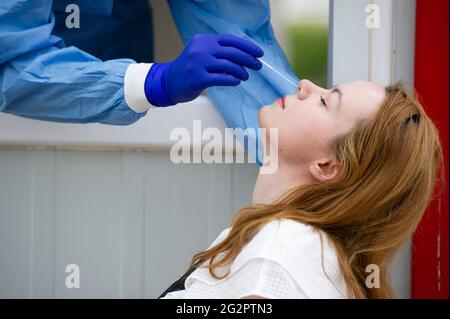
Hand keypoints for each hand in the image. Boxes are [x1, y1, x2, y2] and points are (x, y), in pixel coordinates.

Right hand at [144, 33, 263, 105]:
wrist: (168, 82)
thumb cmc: (189, 69)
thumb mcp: (201, 53)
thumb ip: (218, 51)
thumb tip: (244, 55)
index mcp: (204, 40)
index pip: (231, 40)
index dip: (248, 47)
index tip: (259, 53)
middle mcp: (201, 50)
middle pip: (232, 52)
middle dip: (249, 59)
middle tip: (257, 66)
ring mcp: (199, 64)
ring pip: (228, 66)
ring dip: (241, 72)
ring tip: (245, 76)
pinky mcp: (198, 78)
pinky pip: (221, 78)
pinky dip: (232, 80)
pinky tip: (236, 81)